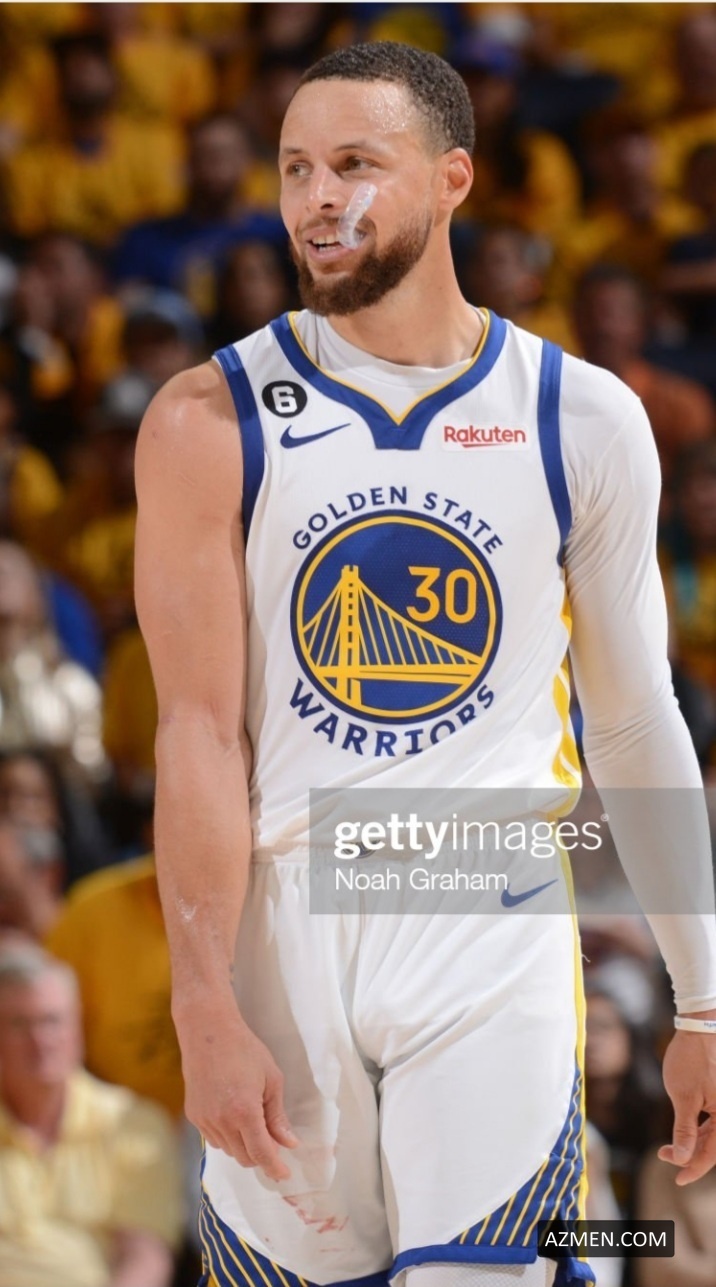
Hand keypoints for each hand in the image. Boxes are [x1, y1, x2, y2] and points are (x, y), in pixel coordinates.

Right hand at [178, 1002, 298, 1181]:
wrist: (208, 1032)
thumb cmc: (245, 1050)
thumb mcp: (271, 1079)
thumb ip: (277, 1116)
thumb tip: (289, 1143)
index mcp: (245, 1112)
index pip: (262, 1154)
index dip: (275, 1168)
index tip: (284, 1174)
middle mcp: (222, 1121)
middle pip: (245, 1158)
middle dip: (261, 1156)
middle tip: (273, 1141)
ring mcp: (204, 1120)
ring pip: (229, 1150)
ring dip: (244, 1146)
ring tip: (252, 1120)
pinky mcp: (194, 1116)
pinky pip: (214, 1139)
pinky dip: (228, 1136)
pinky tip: (233, 1115)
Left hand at [659, 1015, 715, 1184]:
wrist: (702, 1023)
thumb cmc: (693, 1058)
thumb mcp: (684, 1097)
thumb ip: (685, 1131)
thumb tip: (683, 1159)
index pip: (713, 1153)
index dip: (695, 1168)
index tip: (677, 1178)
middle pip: (715, 1145)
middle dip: (691, 1154)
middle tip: (665, 1154)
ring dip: (696, 1142)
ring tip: (670, 1146)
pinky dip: (701, 1128)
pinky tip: (686, 1130)